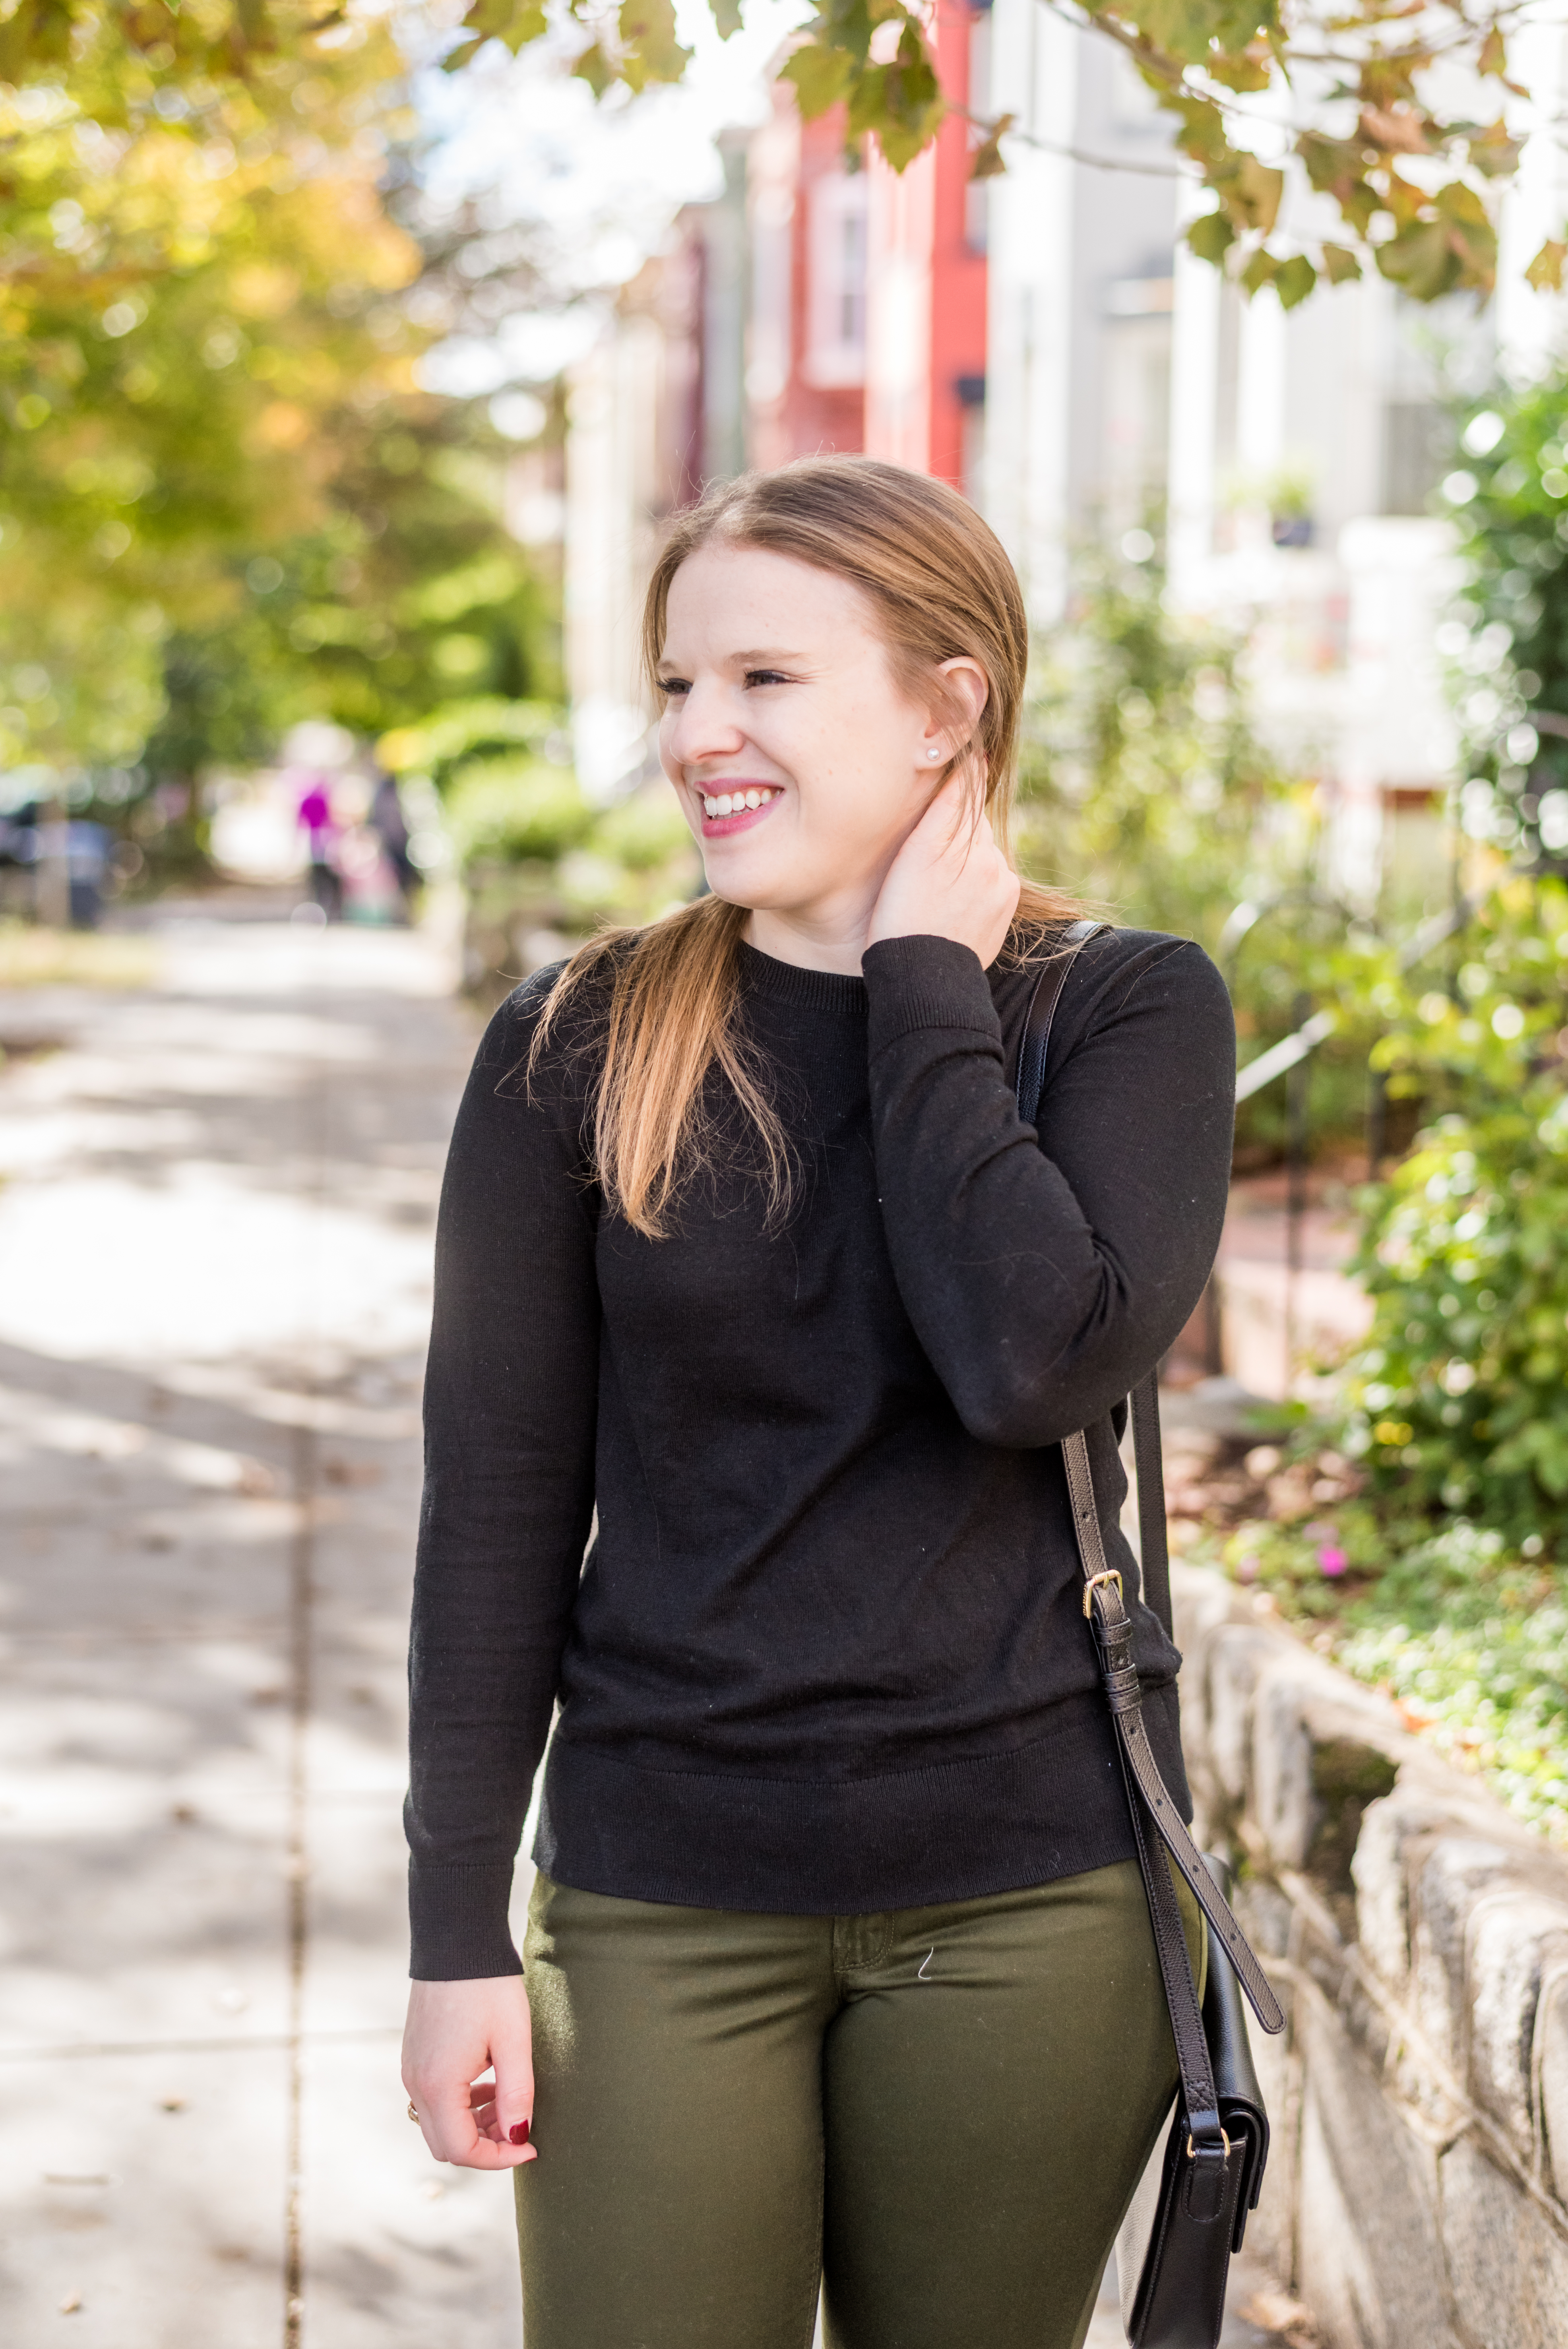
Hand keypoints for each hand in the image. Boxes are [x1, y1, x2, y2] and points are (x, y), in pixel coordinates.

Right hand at [402, 1975, 537, 2169]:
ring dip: (473, 2126)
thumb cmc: (488, 1987)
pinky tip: (488, 2084)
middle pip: (446, 2144)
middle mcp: (416, 2083)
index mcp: (439, 2085)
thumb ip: (516, 2095)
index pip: (462, 2150)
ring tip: (508, 2105)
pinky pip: (434, 2099)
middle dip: (485, 2147)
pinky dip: (461, 2105)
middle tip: (520, 2130)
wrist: (456, 1941)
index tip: (531, 2147)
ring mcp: (411, 2069)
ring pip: (439, 2123)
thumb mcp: (513, 2041)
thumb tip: (519, 2137)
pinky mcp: (414, 2056)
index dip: (498, 2159)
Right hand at [867, 768, 1020, 968]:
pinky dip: (974, 890)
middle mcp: (990, 858)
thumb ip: (950, 803)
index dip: (950, 796)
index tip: (936, 802)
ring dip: (963, 865)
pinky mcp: (1004, 911)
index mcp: (965, 839)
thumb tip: (979, 758)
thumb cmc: (901, 916)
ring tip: (933, 890)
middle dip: (954, 836)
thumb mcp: (917, 851)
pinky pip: (991, 885)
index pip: (965, 797)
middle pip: (974, 830)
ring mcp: (1001, 886)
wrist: (921, 979)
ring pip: (982, 858)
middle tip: (923, 862)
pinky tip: (950, 906)